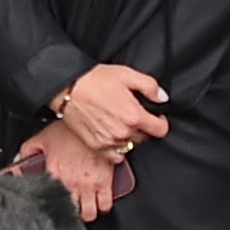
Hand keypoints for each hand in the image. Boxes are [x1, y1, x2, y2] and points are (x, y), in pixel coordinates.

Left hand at [26, 115, 122, 222]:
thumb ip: (26, 152)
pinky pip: (105, 205)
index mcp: (53, 174)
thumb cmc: (69, 129)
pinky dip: (103, 207)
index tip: (52, 206)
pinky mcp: (105, 182)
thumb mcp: (41, 138)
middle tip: (71, 209)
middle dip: (70, 214)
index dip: (50, 206)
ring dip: (87, 213)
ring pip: (89, 214)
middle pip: (70, 212)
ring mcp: (88, 184)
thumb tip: (17, 165)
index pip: (47, 200)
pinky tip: (99, 203)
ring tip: (85, 208)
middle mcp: (70, 183)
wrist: (94, 121)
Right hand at [53, 62, 169, 154]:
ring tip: (119, 122)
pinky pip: (115, 155)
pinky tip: (112, 135)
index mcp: (134, 116)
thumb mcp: (127, 74)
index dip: (161, 121)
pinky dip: (117, 147)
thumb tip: (162, 98)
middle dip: (143, 127)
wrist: (66, 88)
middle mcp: (123, 132)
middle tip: (133, 115)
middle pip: (145, 138)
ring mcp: (109, 141)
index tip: (155, 117)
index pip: (161, 130)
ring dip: (129, 136)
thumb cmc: (94, 79)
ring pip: (130, 145)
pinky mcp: (96, 146)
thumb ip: (150, 86)